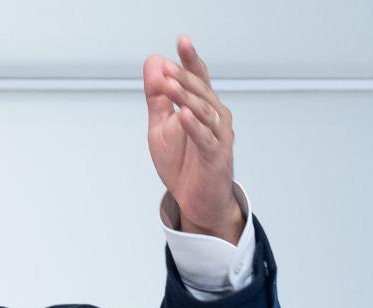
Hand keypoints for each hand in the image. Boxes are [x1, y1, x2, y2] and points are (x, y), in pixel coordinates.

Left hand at [143, 35, 243, 242]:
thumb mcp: (161, 127)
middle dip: (184, 78)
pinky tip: (183, 114)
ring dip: (187, 98)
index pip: (198, 78)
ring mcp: (219, 137)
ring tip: (170, 85)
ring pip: (204, 112)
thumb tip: (154, 64)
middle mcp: (215, 117)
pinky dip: (194, 126)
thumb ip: (157, 97)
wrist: (196, 201)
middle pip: (201, 91)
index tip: (182, 41)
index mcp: (203, 107)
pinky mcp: (216, 157)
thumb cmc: (183, 164)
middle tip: (166, 68)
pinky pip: (205, 138)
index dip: (190, 60)